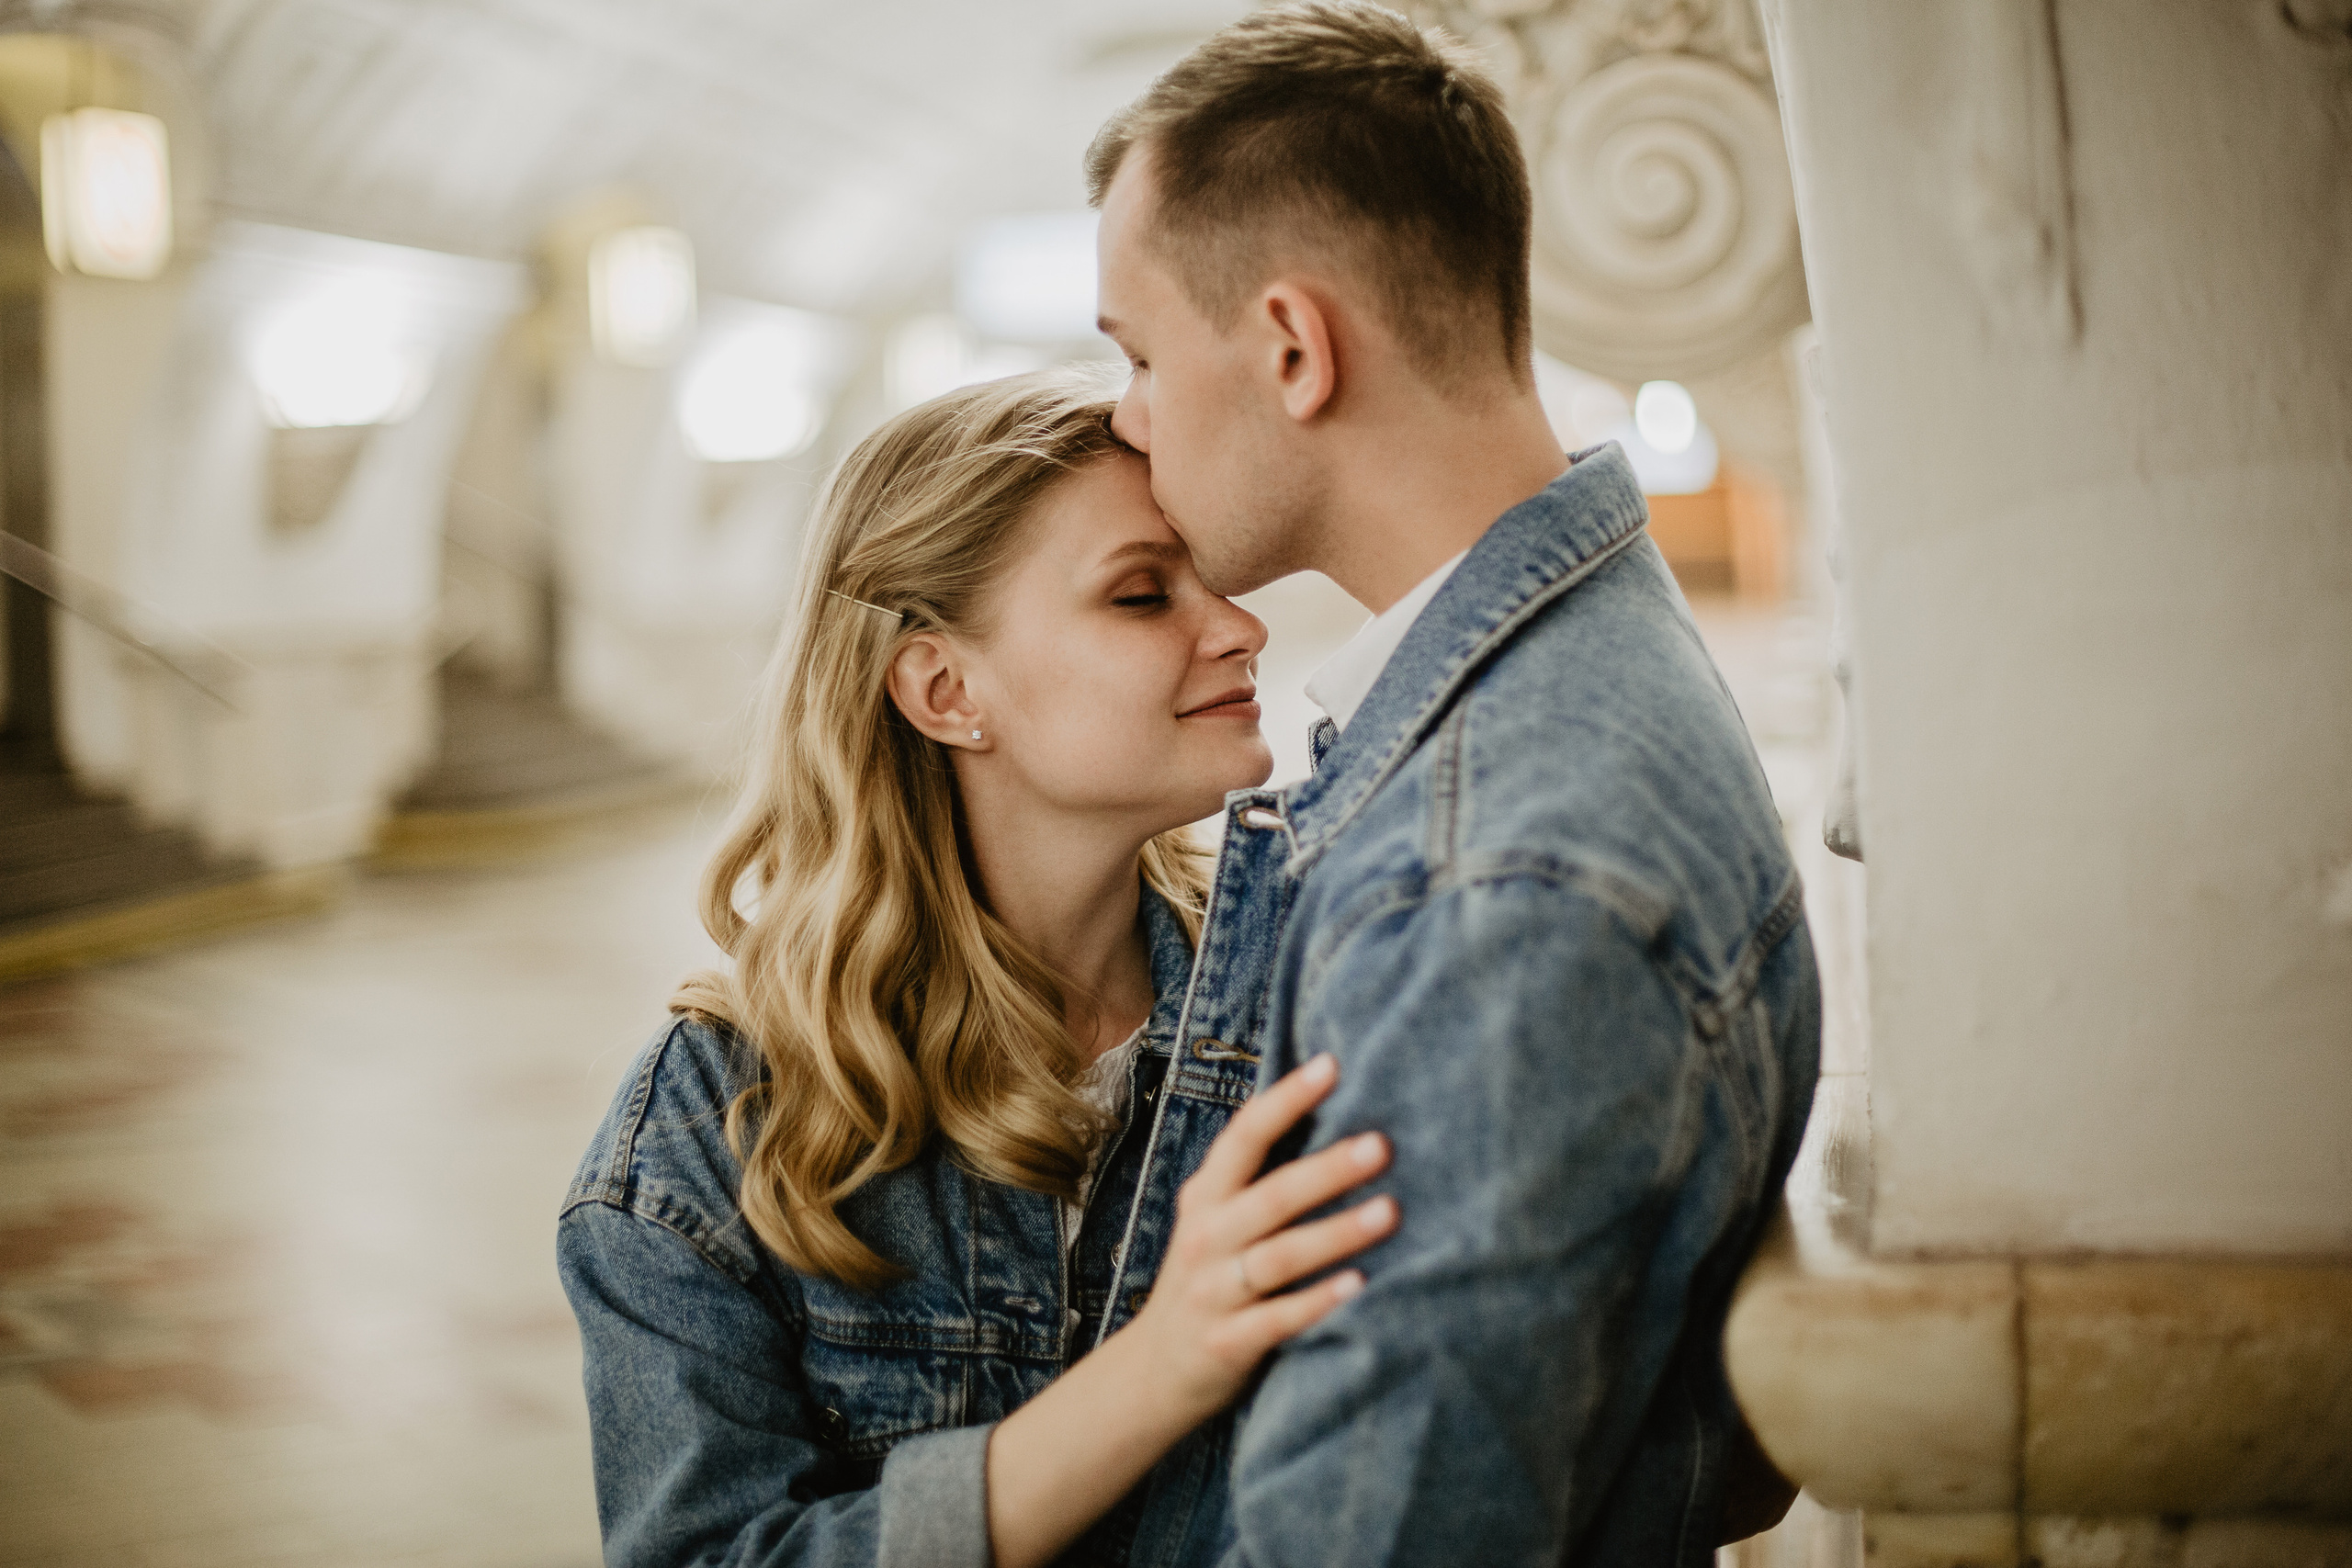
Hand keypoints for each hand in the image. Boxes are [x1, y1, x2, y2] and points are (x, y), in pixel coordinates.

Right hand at [1124, 1051, 1396, 1427]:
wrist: (1154, 1371)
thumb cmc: (1207, 1280)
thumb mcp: (1215, 1221)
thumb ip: (1258, 1181)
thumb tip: (1335, 1121)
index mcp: (1206, 1197)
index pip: (1244, 1137)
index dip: (1285, 1099)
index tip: (1332, 1065)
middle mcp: (1207, 1237)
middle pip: (1271, 1195)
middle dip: (1328, 1169)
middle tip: (1382, 1144)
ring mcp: (1214, 1291)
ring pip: (1280, 1256)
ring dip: (1336, 1233)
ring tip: (1390, 1211)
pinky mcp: (1227, 1343)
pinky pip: (1278, 1319)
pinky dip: (1318, 1302)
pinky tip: (1360, 1286)